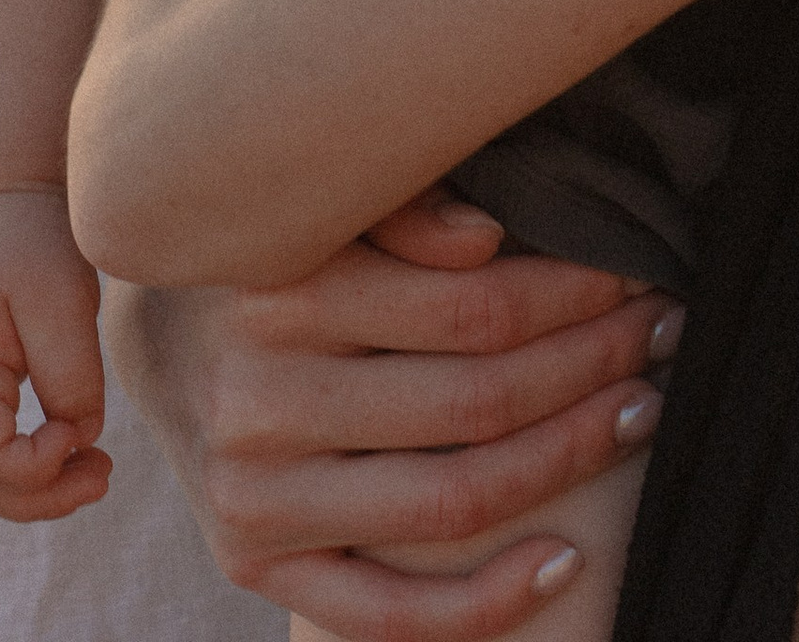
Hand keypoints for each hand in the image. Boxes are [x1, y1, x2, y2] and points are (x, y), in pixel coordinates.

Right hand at [0, 186, 112, 521]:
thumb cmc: (28, 239)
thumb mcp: (61, 300)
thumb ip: (71, 377)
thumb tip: (80, 437)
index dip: (37, 469)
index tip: (82, 435)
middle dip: (42, 497)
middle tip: (103, 477)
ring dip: (34, 489)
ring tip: (94, 472)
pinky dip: (23, 467)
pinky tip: (67, 449)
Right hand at [106, 187, 678, 636]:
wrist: (138, 333)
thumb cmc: (268, 249)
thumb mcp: (316, 198)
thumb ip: (398, 200)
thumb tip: (488, 237)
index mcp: (277, 290)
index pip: (470, 306)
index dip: (574, 291)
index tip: (634, 269)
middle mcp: (256, 399)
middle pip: (473, 402)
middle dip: (590, 364)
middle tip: (660, 328)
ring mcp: (253, 497)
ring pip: (449, 501)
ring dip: (566, 459)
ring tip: (637, 409)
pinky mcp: (254, 566)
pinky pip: (386, 611)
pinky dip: (487, 599)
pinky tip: (566, 557)